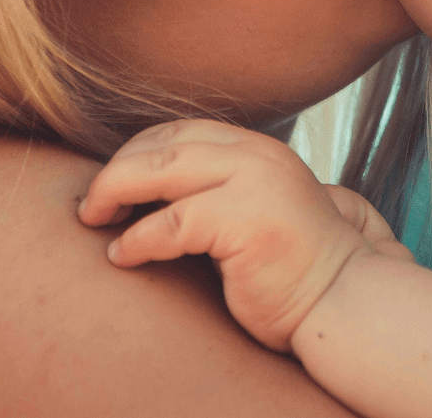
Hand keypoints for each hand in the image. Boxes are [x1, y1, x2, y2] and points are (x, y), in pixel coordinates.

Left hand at [78, 119, 411, 352]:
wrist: (341, 302)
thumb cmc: (291, 269)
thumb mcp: (255, 209)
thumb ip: (217, 189)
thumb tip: (146, 193)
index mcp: (258, 149)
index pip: (181, 130)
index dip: (137, 150)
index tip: (111, 181)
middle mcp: (256, 155)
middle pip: (164, 143)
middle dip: (117, 169)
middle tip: (90, 203)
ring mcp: (253, 183)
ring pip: (160, 170)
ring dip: (115, 191)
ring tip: (93, 217)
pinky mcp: (245, 221)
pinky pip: (170, 223)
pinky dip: (136, 240)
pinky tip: (121, 256)